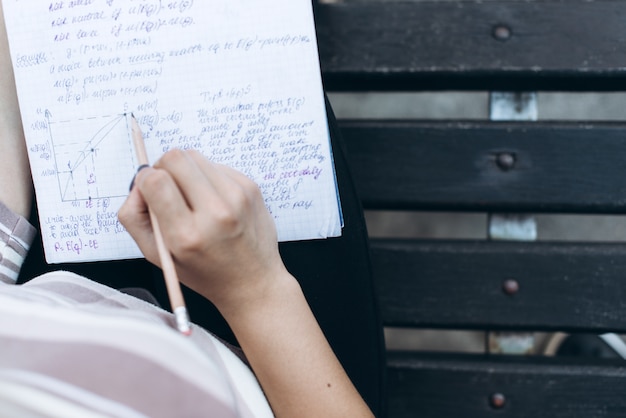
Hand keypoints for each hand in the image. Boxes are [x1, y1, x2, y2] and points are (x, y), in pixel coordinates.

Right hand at [118, 149, 287, 314]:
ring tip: (193, 198)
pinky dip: (208, 177)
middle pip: (175, 158)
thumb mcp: (159, 256)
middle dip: (164, 168)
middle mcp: (215, 213)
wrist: (253, 281)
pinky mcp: (251, 188)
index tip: (149, 190)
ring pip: (195, 156)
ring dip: (187, 171)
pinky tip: (213, 200)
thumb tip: (139, 181)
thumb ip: (135, 217)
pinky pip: (216, 164)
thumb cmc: (204, 271)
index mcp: (187, 235)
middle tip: (169, 189)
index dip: (146, 179)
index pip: (156, 181)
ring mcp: (237, 197)